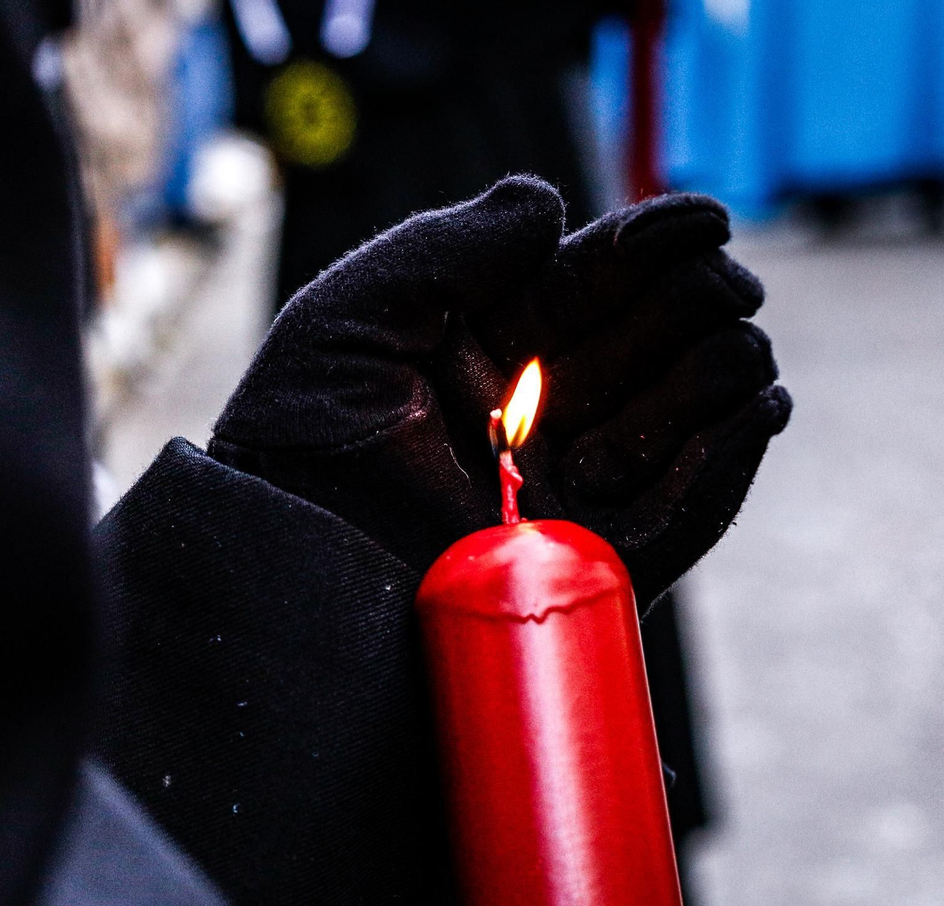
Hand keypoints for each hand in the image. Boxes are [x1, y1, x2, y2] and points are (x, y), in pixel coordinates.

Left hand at [208, 176, 790, 606]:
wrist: (286, 570)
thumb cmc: (292, 445)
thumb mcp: (351, 319)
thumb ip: (448, 248)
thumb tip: (550, 202)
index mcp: (488, 348)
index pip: (593, 280)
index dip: (651, 243)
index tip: (697, 221)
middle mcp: (538, 414)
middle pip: (656, 336)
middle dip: (694, 300)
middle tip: (708, 288)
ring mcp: (571, 489)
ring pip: (689, 413)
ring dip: (716, 370)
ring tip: (722, 346)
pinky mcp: (596, 566)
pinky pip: (689, 513)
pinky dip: (727, 457)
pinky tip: (751, 406)